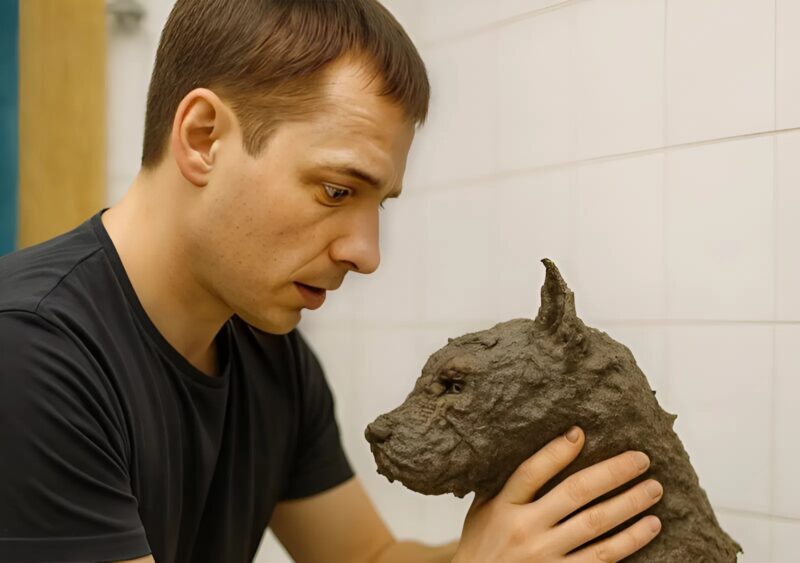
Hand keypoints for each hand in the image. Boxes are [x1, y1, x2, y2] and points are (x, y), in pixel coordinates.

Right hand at [452, 427, 661, 561]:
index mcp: (503, 506)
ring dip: (630, 504)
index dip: (557, 451)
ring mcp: (546, 556)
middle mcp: (526, 530)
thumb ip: (509, 483)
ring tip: (653, 489)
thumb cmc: (482, 546)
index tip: (581, 433)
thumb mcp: (483, 509)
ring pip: (596, 524)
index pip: (532, 471)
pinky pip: (602, 558)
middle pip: (575, 493)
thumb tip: (547, 447)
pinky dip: (630, 541)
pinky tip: (650, 527)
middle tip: (641, 459)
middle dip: (612, 473)